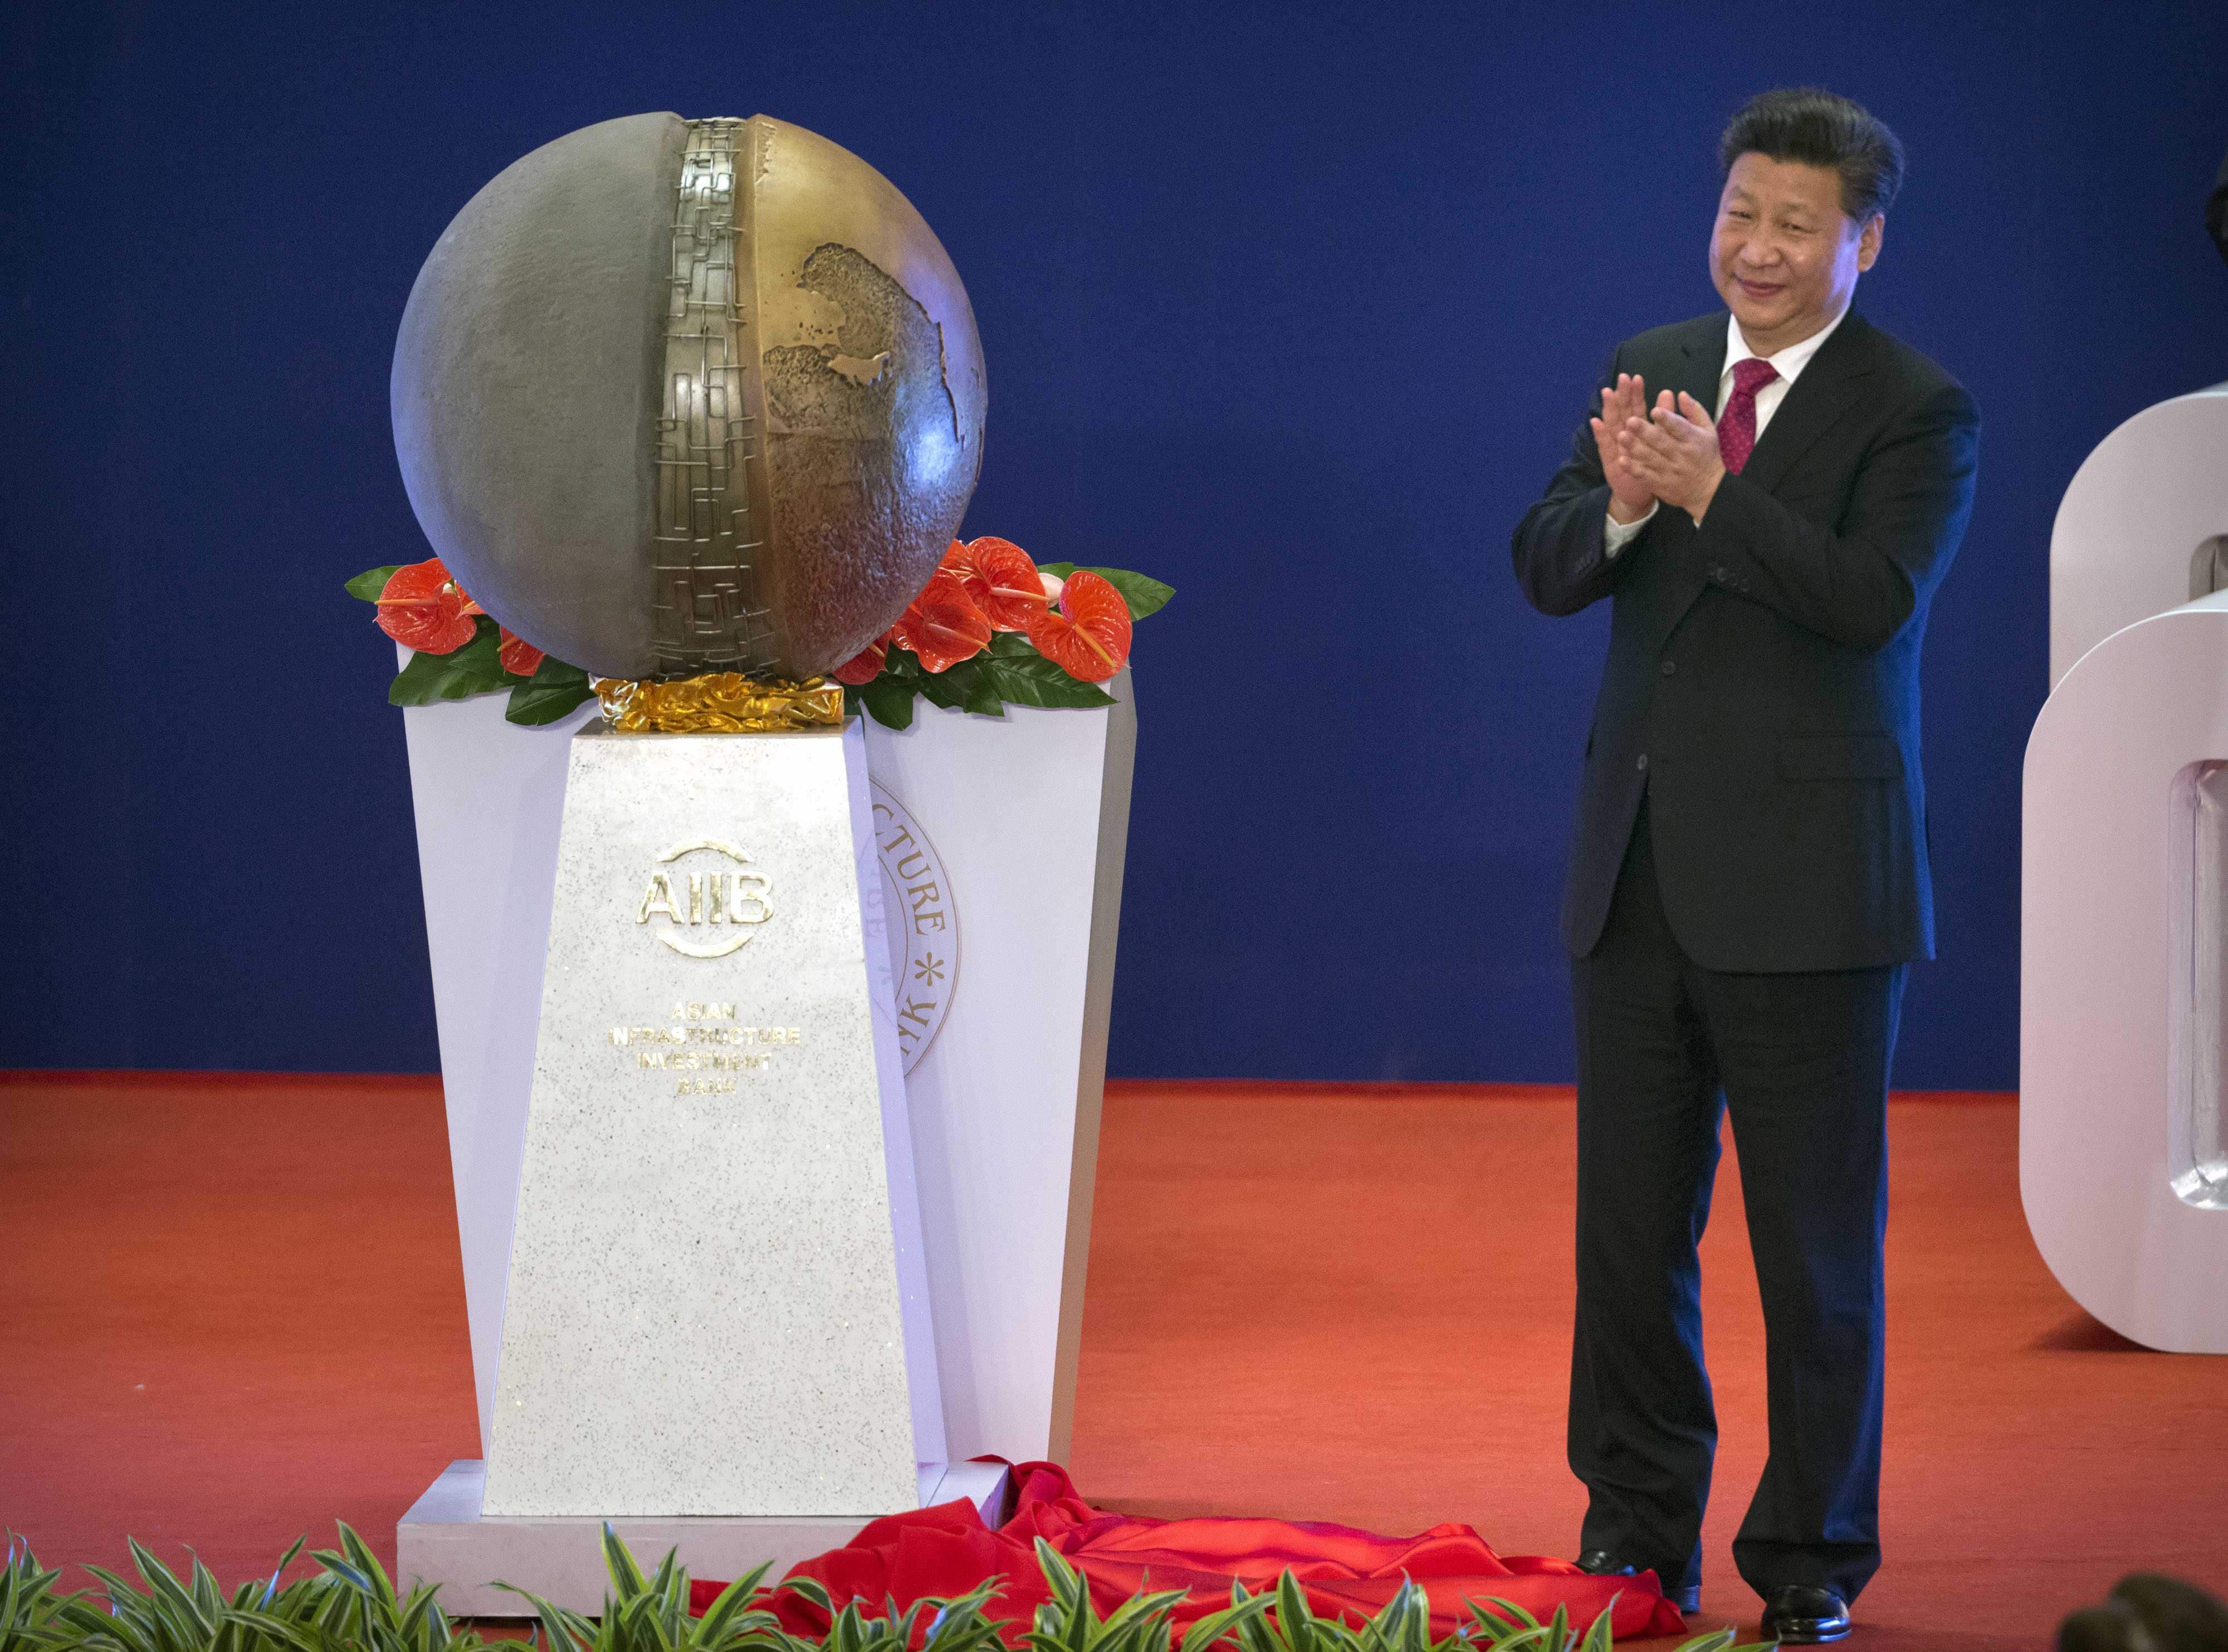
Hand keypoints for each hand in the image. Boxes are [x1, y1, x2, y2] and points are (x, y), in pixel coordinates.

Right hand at [1590, 373, 1655, 522]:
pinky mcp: (1610, 461)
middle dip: (1622, 395)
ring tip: (1608, 393)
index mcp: (1636, 430)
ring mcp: (1615, 447)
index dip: (1635, 393)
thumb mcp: (1661, 440)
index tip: (1636, 377)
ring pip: (1612, 425)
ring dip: (1609, 409)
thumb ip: (1665, 417)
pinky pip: (1604, 446)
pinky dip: (1600, 434)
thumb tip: (1669, 393)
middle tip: (1622, 378)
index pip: (1635, 407)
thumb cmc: (1650, 465)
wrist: (1638, 494)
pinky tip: (1596, 422)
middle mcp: (1623, 435)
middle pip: (1622, 411)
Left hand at [1618, 391, 1724, 522]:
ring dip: (1635, 448)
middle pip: (1661, 442)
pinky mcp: (1661, 484)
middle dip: (1645, 431)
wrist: (1709, 489)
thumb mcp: (1707, 429)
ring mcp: (1670, 471)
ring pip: (1651, 458)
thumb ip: (1694, 410)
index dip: (1667, 420)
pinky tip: (1622, 460)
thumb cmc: (1706, 453)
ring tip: (1621, 436)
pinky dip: (1634, 469)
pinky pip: (1646, 476)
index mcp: (1693, 439)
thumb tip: (1681, 394)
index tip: (1654, 411)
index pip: (1679, 428)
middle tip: (1630, 421)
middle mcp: (1681, 455)